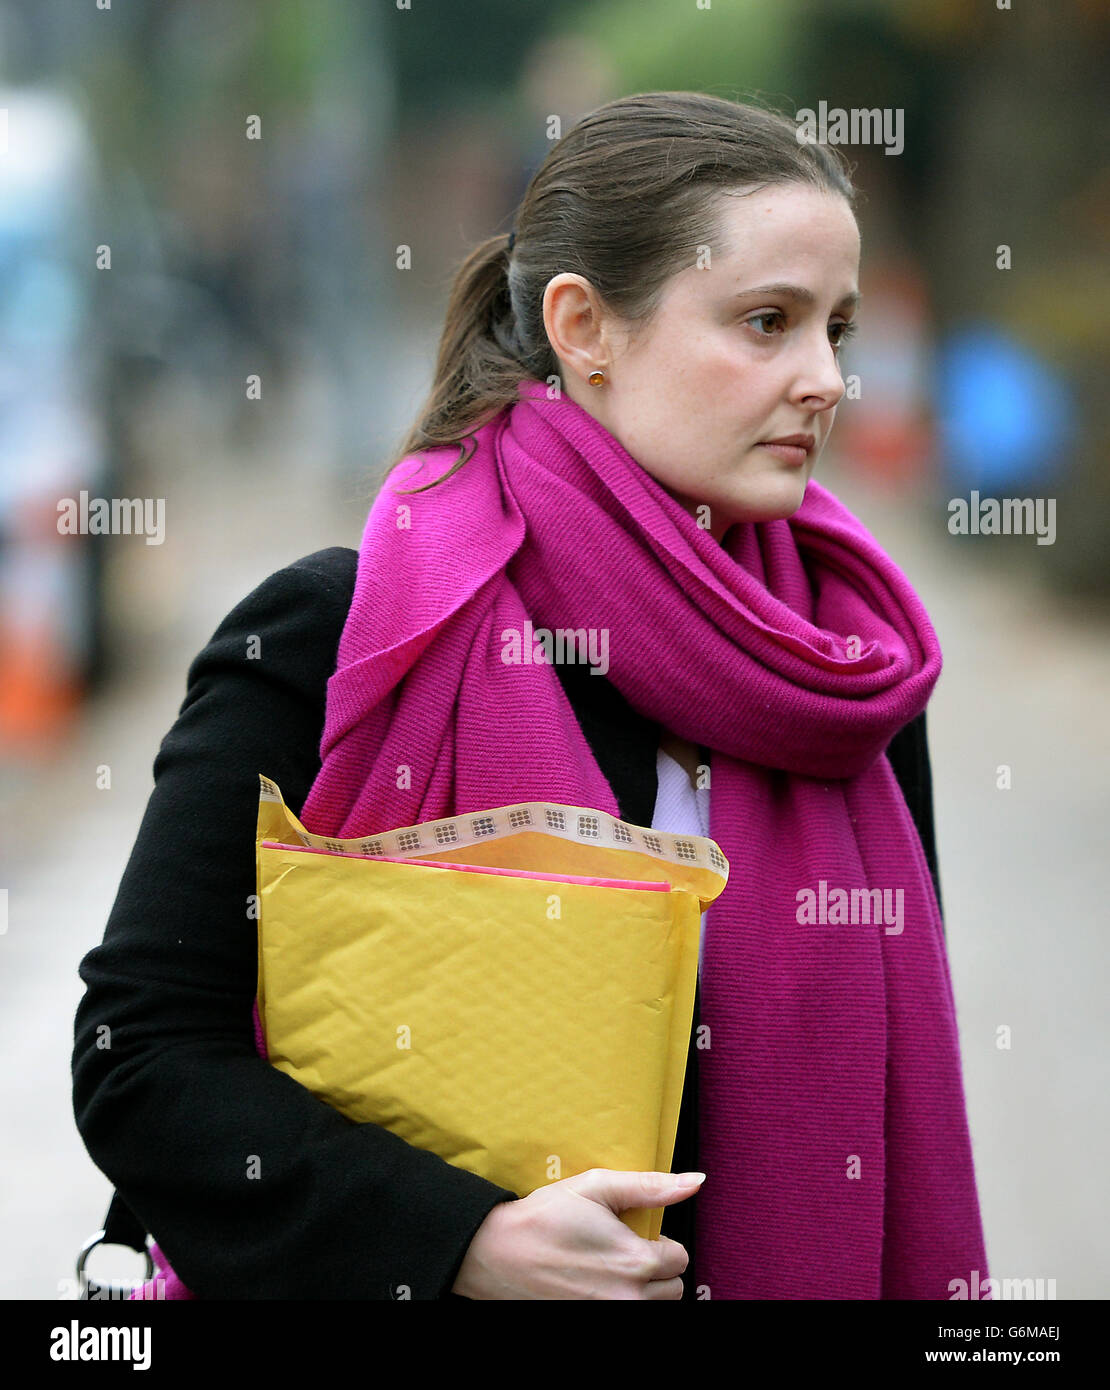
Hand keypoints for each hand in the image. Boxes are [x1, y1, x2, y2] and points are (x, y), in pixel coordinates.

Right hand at [451, 1168, 703, 1299]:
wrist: (495, 1254)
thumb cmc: (544, 1217)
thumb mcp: (596, 1187)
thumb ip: (650, 1186)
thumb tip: (695, 1182)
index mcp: (636, 1260)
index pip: (680, 1257)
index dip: (660, 1242)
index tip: (635, 1234)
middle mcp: (629, 1297)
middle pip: (672, 1289)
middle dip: (656, 1269)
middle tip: (622, 1252)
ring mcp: (609, 1316)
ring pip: (653, 1308)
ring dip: (641, 1291)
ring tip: (610, 1270)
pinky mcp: (590, 1322)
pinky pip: (628, 1317)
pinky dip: (621, 1302)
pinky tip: (598, 1286)